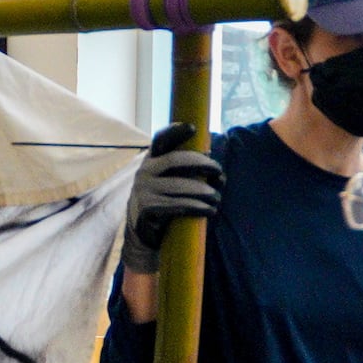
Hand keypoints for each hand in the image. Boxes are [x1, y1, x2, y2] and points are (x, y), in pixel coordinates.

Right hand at [119, 122, 224, 273]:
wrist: (145, 235)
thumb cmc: (166, 203)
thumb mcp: (174, 183)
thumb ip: (191, 173)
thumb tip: (219, 173)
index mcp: (152, 161)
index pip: (161, 140)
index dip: (175, 131)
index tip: (193, 128)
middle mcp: (144, 172)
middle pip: (175, 160)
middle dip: (201, 164)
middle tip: (219, 171)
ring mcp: (143, 191)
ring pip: (179, 186)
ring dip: (204, 191)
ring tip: (217, 198)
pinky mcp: (146, 209)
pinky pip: (177, 206)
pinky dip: (197, 207)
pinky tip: (210, 211)